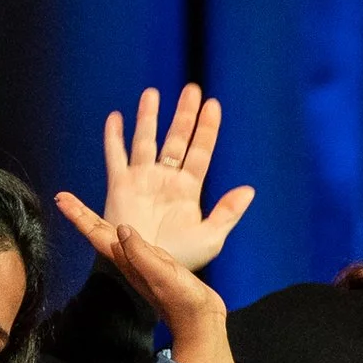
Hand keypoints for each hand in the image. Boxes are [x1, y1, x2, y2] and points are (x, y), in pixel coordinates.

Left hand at [55, 192, 237, 362]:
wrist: (198, 319)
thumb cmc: (182, 299)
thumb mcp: (161, 273)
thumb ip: (140, 253)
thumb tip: (121, 229)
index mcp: (128, 260)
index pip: (97, 234)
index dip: (79, 216)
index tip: (61, 200)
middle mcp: (129, 260)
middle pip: (99, 233)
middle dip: (81, 214)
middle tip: (63, 198)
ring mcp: (140, 262)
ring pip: (112, 236)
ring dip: (96, 220)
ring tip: (83, 207)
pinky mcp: (154, 262)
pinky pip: (131, 240)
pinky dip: (122, 228)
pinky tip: (123, 227)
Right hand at [96, 84, 252, 271]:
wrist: (147, 272)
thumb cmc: (179, 259)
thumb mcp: (210, 238)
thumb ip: (227, 213)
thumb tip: (249, 190)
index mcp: (188, 188)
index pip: (200, 150)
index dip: (207, 128)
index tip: (213, 104)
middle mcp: (165, 179)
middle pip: (176, 138)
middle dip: (183, 114)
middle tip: (191, 90)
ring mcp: (142, 180)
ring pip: (145, 141)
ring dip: (148, 117)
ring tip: (152, 93)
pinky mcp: (119, 187)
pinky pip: (115, 157)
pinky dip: (114, 137)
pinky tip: (116, 118)